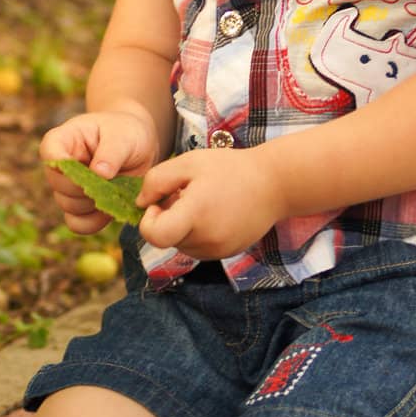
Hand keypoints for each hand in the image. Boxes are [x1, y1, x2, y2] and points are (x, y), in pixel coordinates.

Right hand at [39, 108, 159, 234]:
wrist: (137, 146)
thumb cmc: (126, 132)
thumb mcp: (123, 135)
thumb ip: (111, 152)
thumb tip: (99, 174)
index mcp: (62, 140)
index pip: (50, 154)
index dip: (68, 168)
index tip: (93, 170)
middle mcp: (59, 167)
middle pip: (59, 187)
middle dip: (88, 188)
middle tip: (113, 180)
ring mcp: (67, 188)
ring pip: (69, 207)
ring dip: (95, 204)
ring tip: (117, 190)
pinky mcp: (79, 207)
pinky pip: (78, 224)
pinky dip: (95, 222)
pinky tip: (112, 209)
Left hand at [136, 147, 283, 259]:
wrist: (274, 184)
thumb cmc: (230, 168)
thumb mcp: (189, 162)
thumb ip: (157, 180)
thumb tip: (141, 204)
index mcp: (195, 215)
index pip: (154, 236)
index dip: (148, 220)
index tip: (160, 203)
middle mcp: (206, 239)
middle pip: (168, 239)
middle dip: (168, 218)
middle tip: (186, 193)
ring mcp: (218, 250)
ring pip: (182, 244)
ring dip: (183, 226)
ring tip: (203, 201)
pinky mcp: (227, 253)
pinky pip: (199, 248)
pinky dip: (198, 232)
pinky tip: (214, 212)